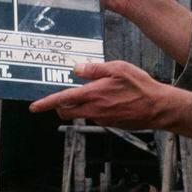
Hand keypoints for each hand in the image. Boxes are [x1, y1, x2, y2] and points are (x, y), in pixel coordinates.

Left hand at [30, 60, 191, 138]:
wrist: (158, 107)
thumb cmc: (140, 86)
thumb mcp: (118, 68)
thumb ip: (94, 69)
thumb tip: (76, 69)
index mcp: (92, 95)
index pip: (62, 100)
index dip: (45, 103)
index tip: (33, 107)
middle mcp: (94, 110)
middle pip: (66, 111)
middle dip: (60, 105)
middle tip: (64, 95)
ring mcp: (102, 119)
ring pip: (81, 113)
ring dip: (81, 105)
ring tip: (97, 91)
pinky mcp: (110, 123)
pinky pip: (95, 116)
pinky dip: (95, 108)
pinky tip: (110, 98)